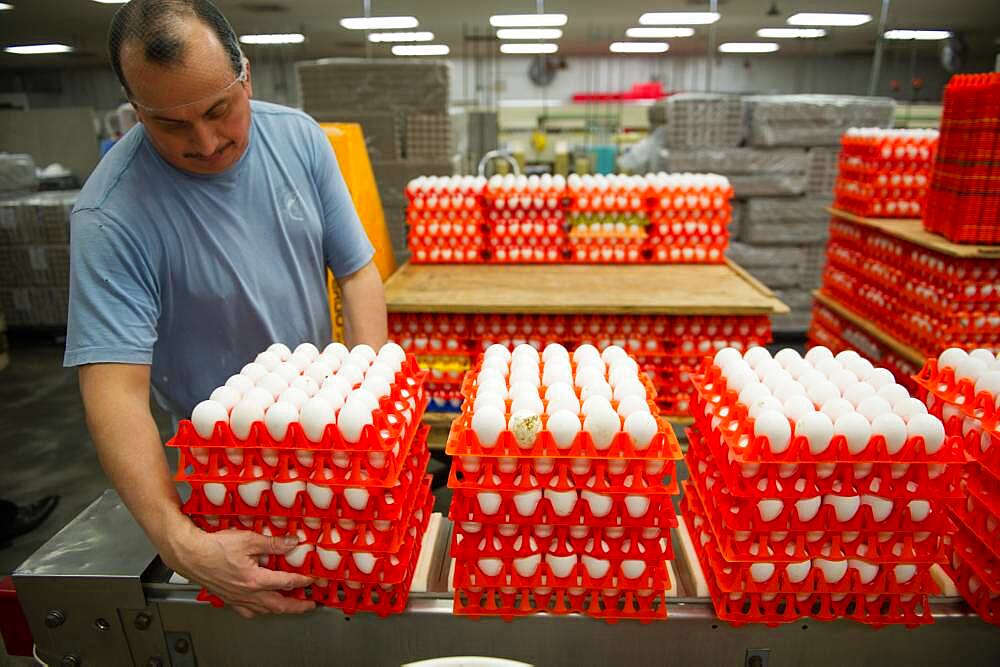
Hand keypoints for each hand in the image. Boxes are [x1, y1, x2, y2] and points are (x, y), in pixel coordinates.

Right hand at [165, 525, 316, 618]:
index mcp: (254, 580)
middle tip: (309, 605)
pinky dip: (259, 611)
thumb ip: (273, 543)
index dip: (302, 581)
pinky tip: (261, 607)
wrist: (190, 554)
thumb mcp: (248, 539)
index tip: (312, 580)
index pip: (286, 583)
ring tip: (290, 606)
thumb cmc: (213, 547)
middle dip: (297, 606)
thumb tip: (291, 542)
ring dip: (280, 609)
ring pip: (263, 610)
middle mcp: (247, 593)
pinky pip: (247, 611)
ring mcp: (237, 598)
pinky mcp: (228, 598)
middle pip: (278, 605)